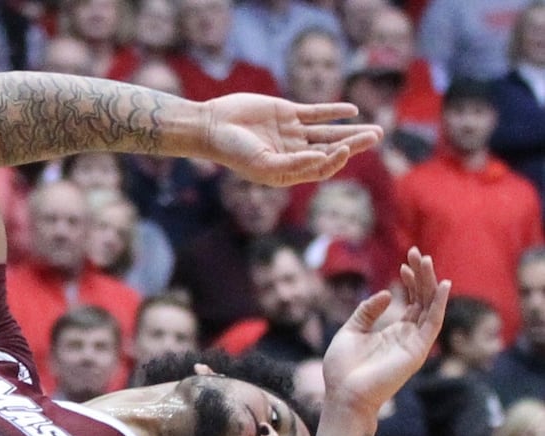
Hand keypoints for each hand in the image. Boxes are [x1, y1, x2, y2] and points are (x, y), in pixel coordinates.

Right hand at [201, 93, 382, 186]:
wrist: (211, 126)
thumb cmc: (232, 150)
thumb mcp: (262, 163)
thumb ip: (292, 164)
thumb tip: (322, 159)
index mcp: (286, 171)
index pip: (321, 167)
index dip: (336, 159)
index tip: (346, 149)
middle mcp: (292, 153)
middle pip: (330, 149)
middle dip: (355, 144)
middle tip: (377, 136)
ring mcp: (291, 133)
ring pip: (328, 132)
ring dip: (350, 130)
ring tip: (376, 130)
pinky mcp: (288, 113)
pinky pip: (316, 112)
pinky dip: (333, 111)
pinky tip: (352, 111)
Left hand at [321, 246, 448, 418]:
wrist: (343, 394)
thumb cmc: (343, 368)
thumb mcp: (351, 331)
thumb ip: (367, 311)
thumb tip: (388, 293)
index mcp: (393, 331)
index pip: (411, 301)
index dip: (410, 281)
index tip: (405, 262)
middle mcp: (408, 335)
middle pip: (422, 300)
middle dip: (421, 275)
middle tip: (417, 252)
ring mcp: (414, 342)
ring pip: (429, 306)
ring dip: (430, 282)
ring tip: (426, 260)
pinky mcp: (418, 350)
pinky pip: (434, 323)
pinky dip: (440, 303)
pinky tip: (442, 284)